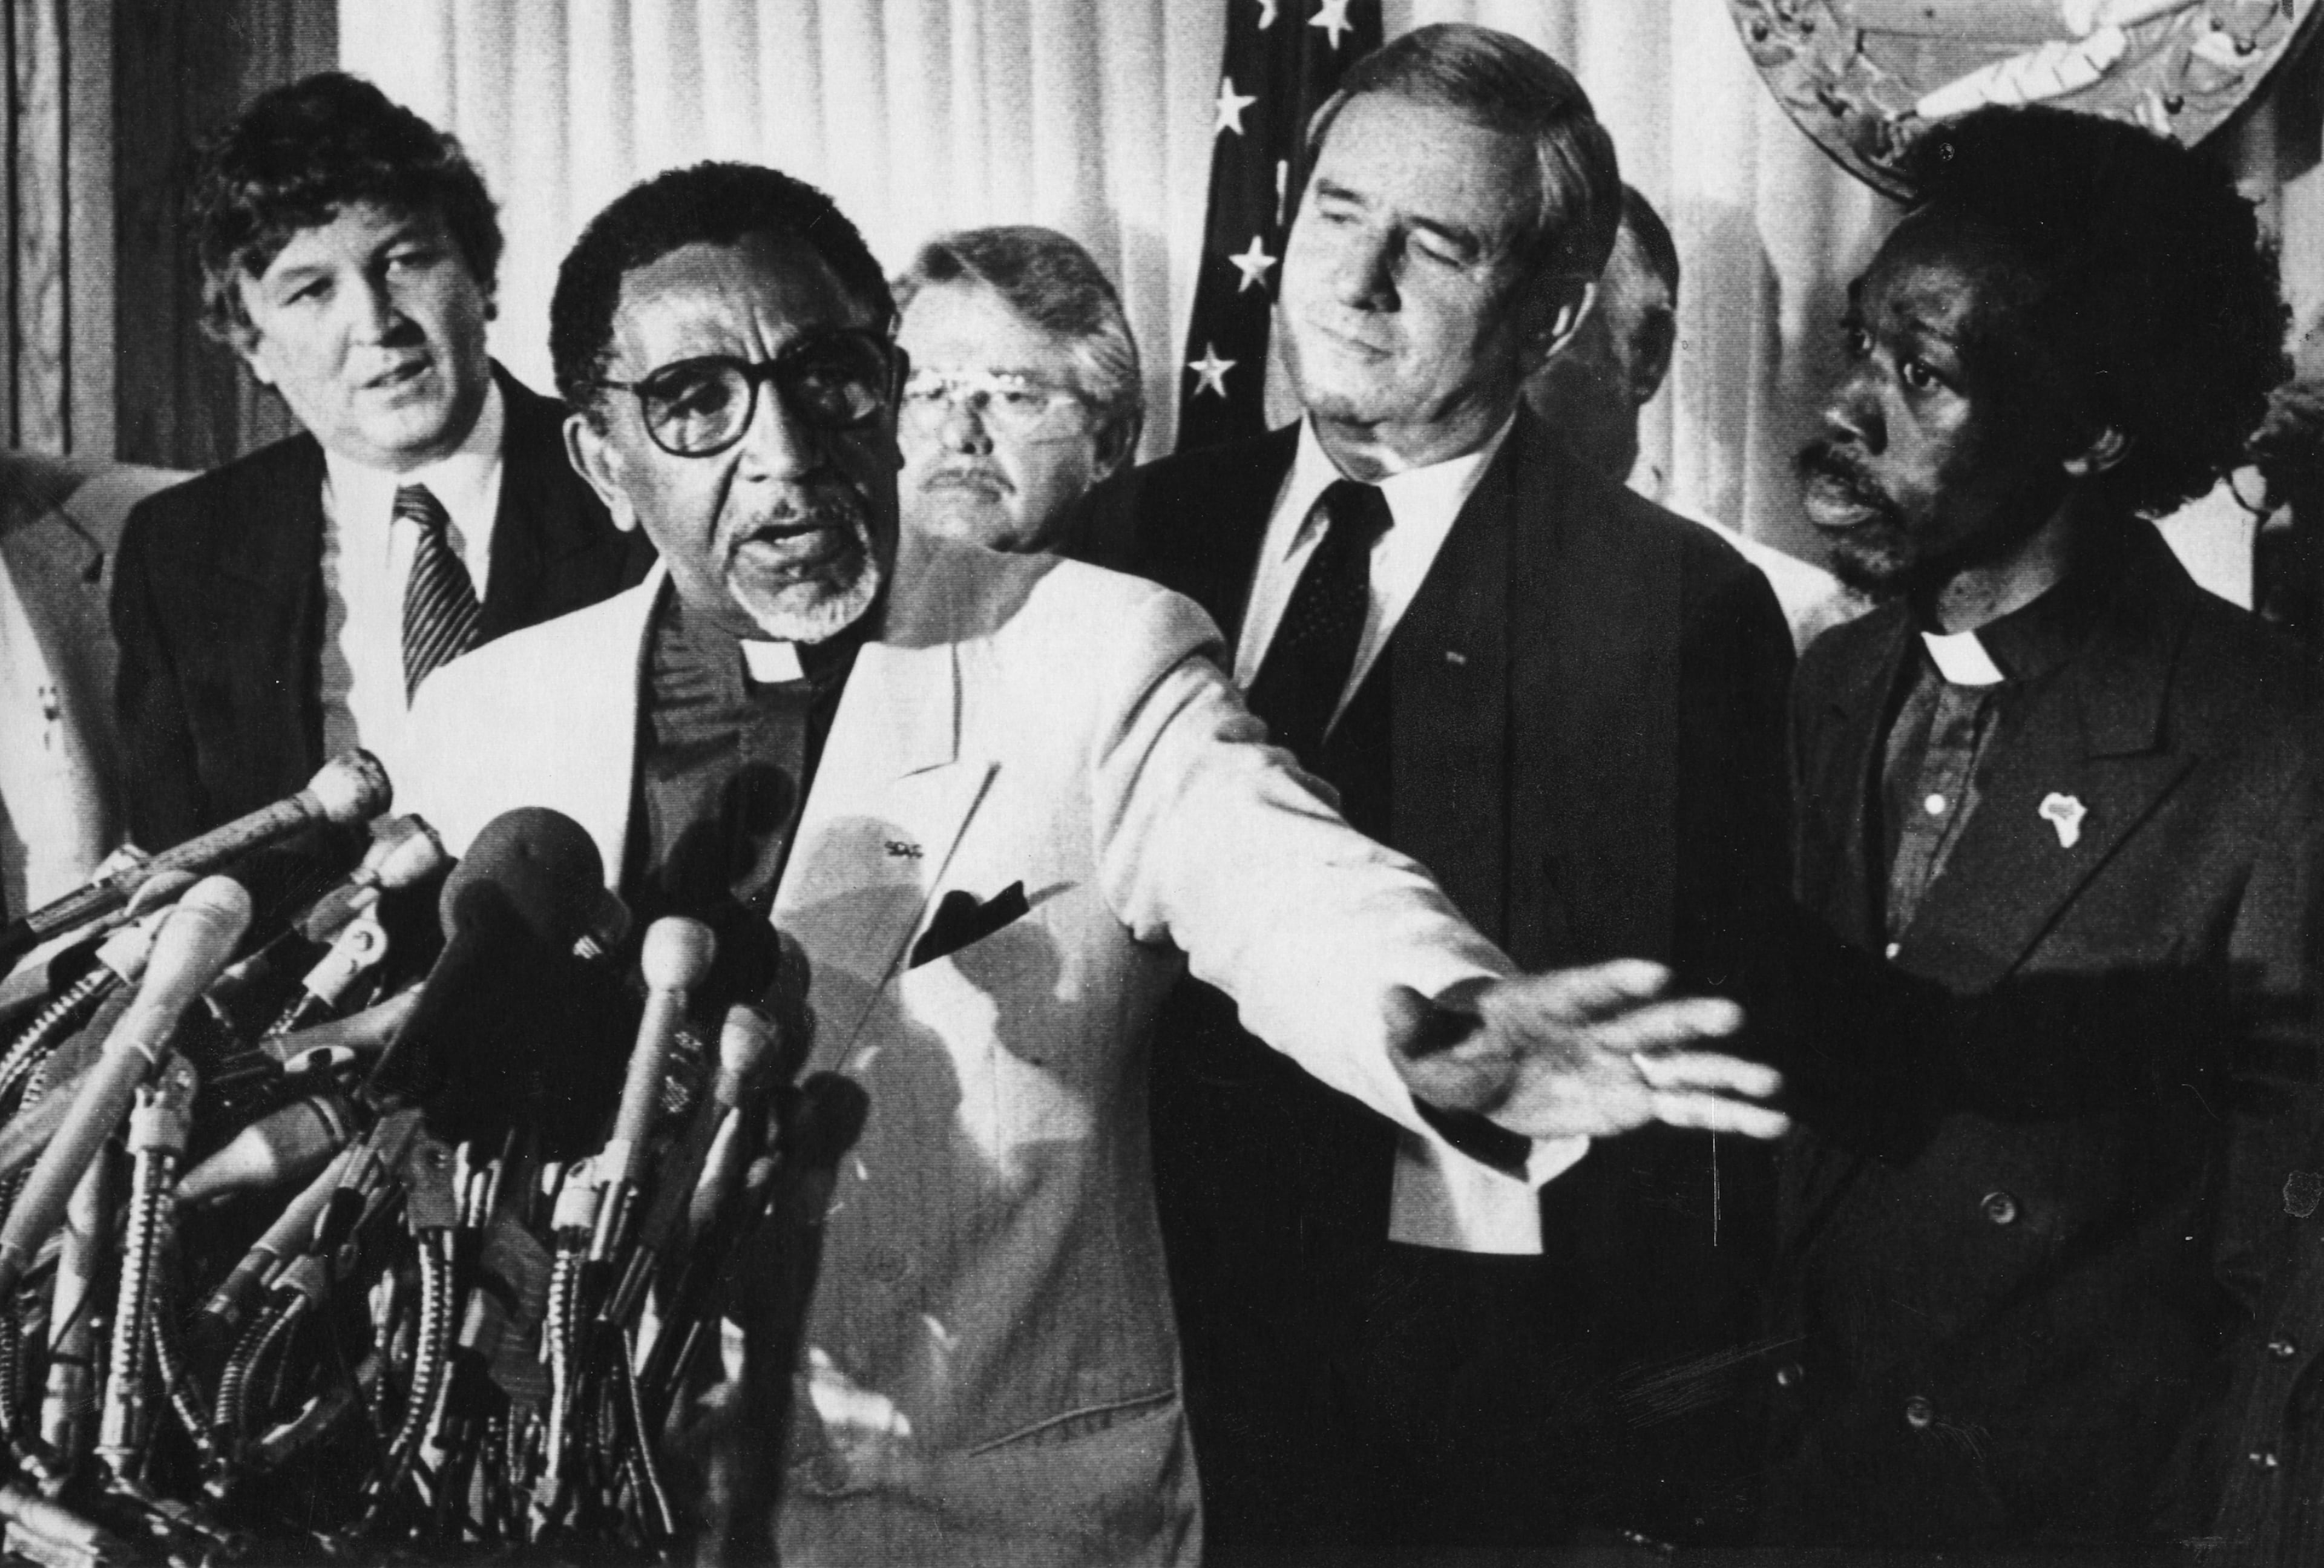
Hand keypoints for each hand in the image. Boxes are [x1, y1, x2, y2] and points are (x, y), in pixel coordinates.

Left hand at [1387, 959, 1787, 1141]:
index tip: (1656, 972)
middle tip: (1732, 1014)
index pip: (1582, 989)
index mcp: (1545, 1006)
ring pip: (1678, 1070)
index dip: (1616, 982)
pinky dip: (1726, 1118)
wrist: (1483, 1071)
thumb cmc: (1452, 1051)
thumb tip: (1385, 995)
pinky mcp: (1635, 1099)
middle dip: (1684, 1021)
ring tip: (1775, 1086)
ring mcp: (1621, 1064)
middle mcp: (1594, 1029)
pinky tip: (1774, 1124)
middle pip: (1643, 1024)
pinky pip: (1685, 1110)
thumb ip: (1409, 1026)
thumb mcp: (1420, 1046)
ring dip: (1724, 1076)